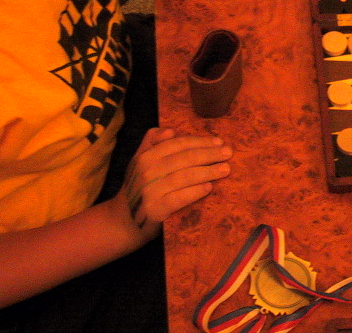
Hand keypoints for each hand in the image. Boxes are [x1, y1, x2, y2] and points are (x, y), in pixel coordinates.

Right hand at [114, 127, 231, 240]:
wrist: (123, 221)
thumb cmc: (140, 187)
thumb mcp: (140, 161)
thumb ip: (152, 142)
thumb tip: (170, 130)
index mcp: (145, 156)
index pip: (178, 144)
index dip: (201, 141)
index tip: (219, 142)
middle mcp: (146, 171)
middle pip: (185, 158)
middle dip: (210, 154)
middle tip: (228, 153)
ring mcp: (150, 191)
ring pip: (185, 177)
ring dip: (208, 171)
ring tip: (225, 169)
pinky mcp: (155, 210)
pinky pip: (179, 198)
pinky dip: (195, 191)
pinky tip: (209, 187)